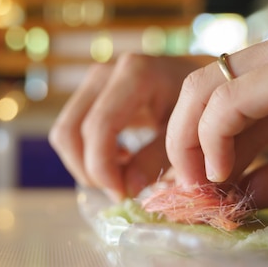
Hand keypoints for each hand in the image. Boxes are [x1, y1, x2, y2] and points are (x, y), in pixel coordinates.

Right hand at [49, 53, 210, 199]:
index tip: (122, 194)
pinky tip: (120, 158)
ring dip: (84, 164)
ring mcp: (92, 81)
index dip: (102, 167)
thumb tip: (127, 188)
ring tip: (121, 175)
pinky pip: (69, 131)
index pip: (98, 127)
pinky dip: (86, 154)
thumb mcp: (185, 134)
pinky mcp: (88, 94)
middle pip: (69, 131)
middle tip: (120, 191)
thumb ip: (156, 160)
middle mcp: (105, 72)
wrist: (203, 84)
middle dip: (89, 170)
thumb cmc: (198, 109)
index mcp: (134, 74)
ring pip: (64, 133)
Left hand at [166, 18, 267, 207]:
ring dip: (188, 140)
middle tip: (186, 185)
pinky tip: (221, 172)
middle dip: (182, 137)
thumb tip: (240, 191)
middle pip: (203, 85)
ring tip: (197, 184)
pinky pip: (231, 101)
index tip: (201, 183)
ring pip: (206, 87)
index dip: (200, 140)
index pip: (222, 93)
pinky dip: (212, 138)